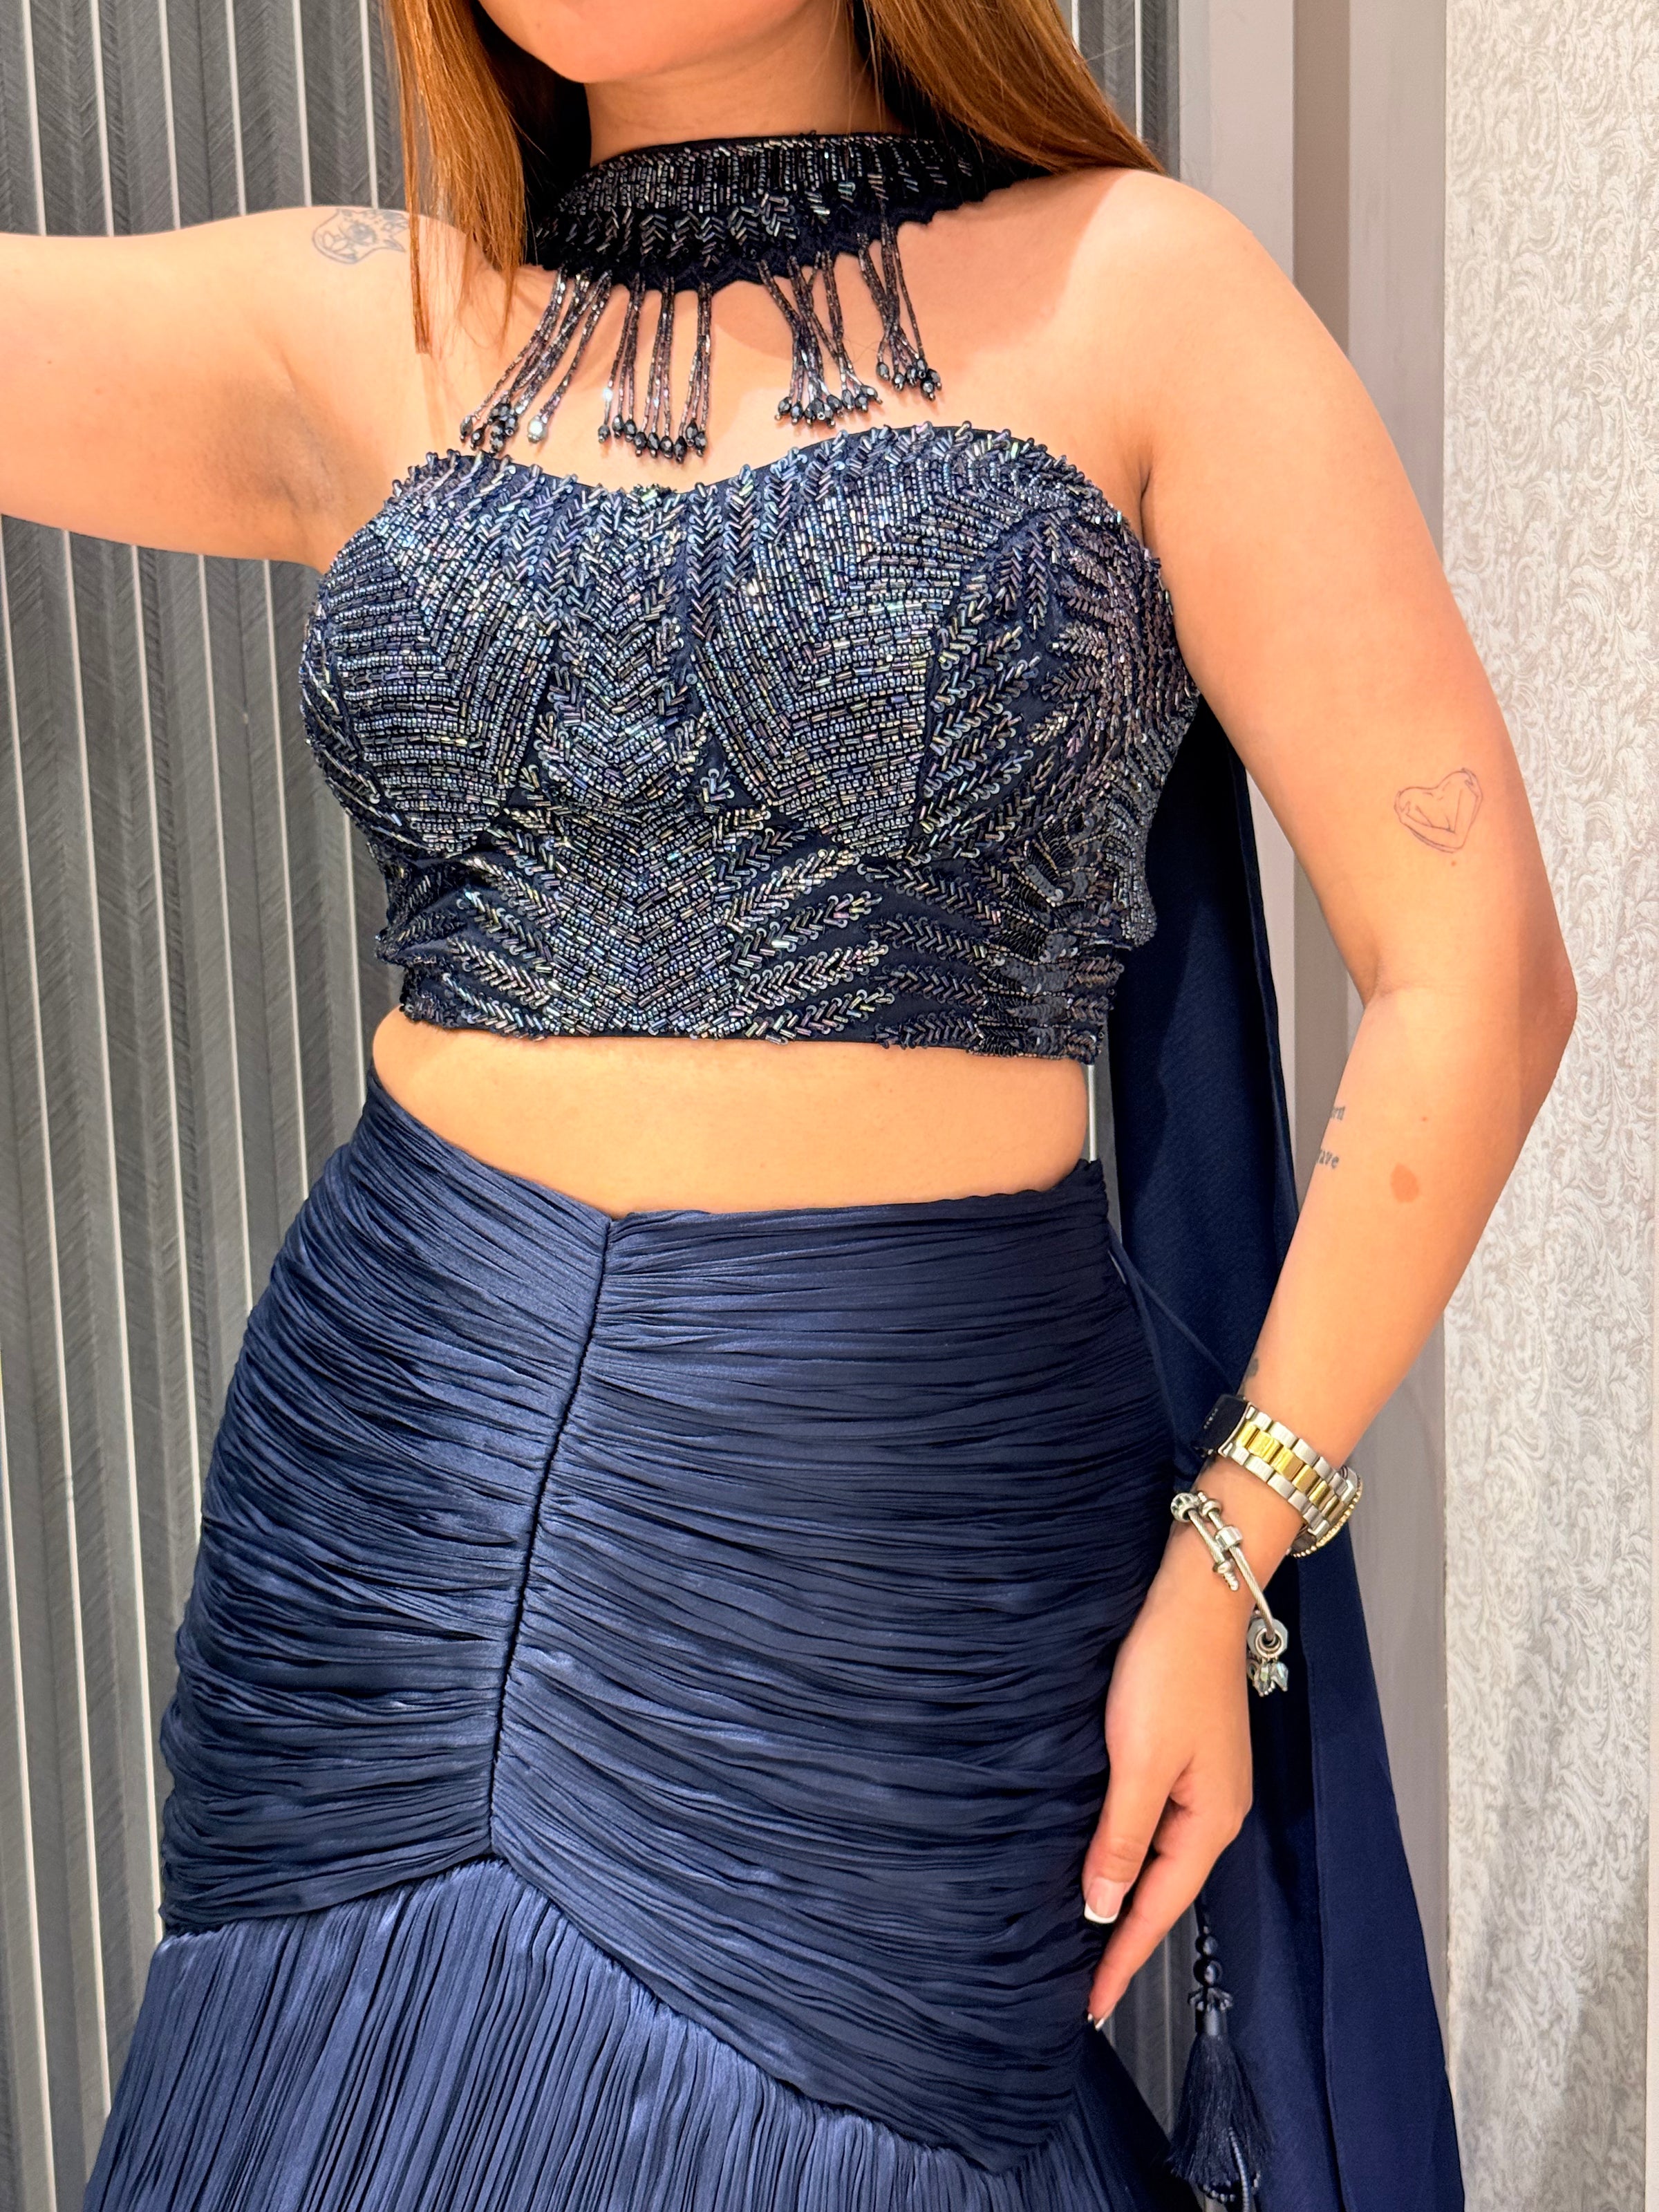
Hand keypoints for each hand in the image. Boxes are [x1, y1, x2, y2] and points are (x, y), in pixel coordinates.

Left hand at [1081, 1512, 1259, 2022]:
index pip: (1158, 1909)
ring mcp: (1204, 1782)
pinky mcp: (1187, 1753)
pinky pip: (1155, 1821)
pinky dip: (1127, 1849)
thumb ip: (1121, 1837)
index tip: (1092, 2006)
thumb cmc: (1168, 1673)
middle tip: (1083, 1984)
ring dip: (1124, 1893)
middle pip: (1163, 1889)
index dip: (1122, 1956)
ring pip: (1158, 1855)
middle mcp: (1214, 1810)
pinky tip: (1102, 1855)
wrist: (1195, 1597)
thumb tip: (1101, 1907)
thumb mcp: (1139, 1761)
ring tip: (1086, 1934)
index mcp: (1210, 1822)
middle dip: (1124, 1935)